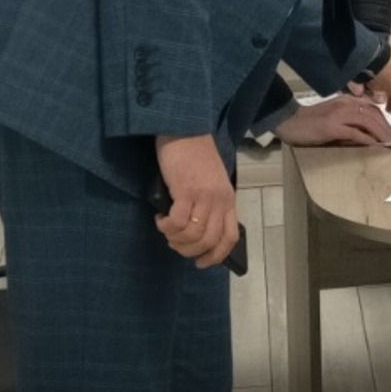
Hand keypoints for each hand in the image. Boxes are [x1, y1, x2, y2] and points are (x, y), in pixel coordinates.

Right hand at [154, 134, 239, 268]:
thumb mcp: (211, 181)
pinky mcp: (186, 191)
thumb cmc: (195, 154)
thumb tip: (196, 229)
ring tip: (165, 229)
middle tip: (174, 242)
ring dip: (175, 239)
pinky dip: (166, 227)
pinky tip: (160, 218)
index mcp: (228, 199)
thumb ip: (209, 202)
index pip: (230, 237)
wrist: (185, 128)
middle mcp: (219, 201)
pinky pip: (177, 222)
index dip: (216, 255)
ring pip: (193, 235)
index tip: (200, 262)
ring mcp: (204, 196)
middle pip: (208, 241)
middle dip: (188, 250)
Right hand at [274, 95, 390, 146]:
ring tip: (387, 143)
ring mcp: (338, 114)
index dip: (383, 119)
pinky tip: (373, 146)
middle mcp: (344, 104)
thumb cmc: (312, 122)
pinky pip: (354, 132)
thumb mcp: (334, 117)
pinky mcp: (332, 126)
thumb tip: (368, 133)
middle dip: (385, 127)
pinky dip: (367, 139)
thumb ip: (350, 121)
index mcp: (346, 100)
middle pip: (372, 113)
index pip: (371, 107)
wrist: (290, 122)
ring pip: (367, 121)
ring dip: (380, 133)